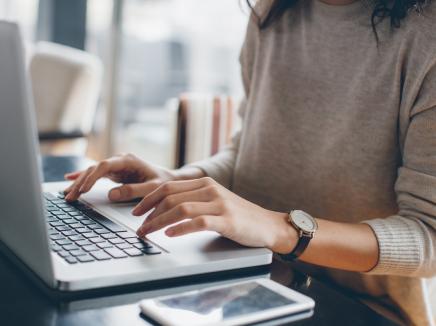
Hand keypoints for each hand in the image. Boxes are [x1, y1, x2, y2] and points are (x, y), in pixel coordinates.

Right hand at [64, 153, 201, 201]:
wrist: (170, 180)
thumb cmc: (163, 183)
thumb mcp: (152, 188)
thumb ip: (134, 191)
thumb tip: (111, 195)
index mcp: (128, 160)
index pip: (105, 166)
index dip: (92, 177)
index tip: (83, 189)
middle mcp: (120, 160)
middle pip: (95, 169)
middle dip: (81, 182)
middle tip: (70, 196)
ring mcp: (116, 166)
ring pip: (92, 171)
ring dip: (79, 182)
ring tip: (67, 195)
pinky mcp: (115, 172)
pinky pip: (96, 174)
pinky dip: (83, 178)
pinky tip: (70, 180)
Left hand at [134, 177, 297, 252]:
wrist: (267, 225)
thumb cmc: (238, 216)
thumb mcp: (214, 201)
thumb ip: (194, 199)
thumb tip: (164, 208)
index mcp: (205, 183)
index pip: (168, 186)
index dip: (148, 199)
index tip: (136, 211)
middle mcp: (210, 189)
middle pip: (170, 196)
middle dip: (149, 212)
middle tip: (138, 226)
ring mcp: (219, 204)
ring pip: (180, 209)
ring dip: (159, 222)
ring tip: (147, 232)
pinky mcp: (227, 220)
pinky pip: (198, 222)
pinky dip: (180, 228)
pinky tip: (169, 234)